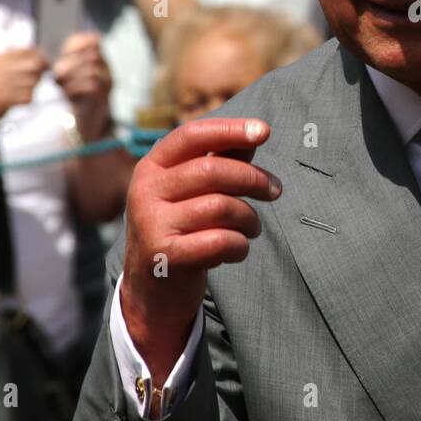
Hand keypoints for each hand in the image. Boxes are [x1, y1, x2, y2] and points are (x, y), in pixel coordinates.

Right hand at [0, 48, 49, 131]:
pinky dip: (27, 100)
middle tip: (35, 80)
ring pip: (33, 81)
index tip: (42, 64)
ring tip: (20, 93)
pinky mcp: (4, 100)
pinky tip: (17, 103)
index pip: (26, 50)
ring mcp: (1, 84)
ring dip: (32, 88)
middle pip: (34, 64)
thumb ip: (6, 63)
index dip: (38, 57)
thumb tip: (33, 55)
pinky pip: (28, 97)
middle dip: (39, 72)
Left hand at [52, 32, 111, 139]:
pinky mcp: (105, 96)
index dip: (79, 42)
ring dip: (72, 75)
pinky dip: (76, 88)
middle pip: (93, 55)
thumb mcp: (68, 76)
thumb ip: (64, 63)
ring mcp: (109, 83)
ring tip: (59, 83)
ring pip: (93, 70)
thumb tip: (46, 56)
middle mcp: (108, 69)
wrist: (86, 122)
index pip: (94, 41)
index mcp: (99, 60)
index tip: (64, 50)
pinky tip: (66, 93)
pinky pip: (93, 86)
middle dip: (72, 61)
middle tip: (57, 71)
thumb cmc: (75, 95)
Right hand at [121, 118, 277, 380]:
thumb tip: (256, 133)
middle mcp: (145, 190)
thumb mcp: (192, 191)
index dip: (229, 130)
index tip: (264, 131)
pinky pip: (220, 241)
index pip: (192, 135)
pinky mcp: (164, 255)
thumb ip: (221, 161)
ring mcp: (151, 223)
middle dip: (254, 179)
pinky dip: (240, 246)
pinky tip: (238, 250)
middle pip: (213, 170)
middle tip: (275, 191)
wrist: (152, 290)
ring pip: (221, 206)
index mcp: (152, 167)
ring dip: (250, 218)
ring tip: (253, 228)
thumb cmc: (183, 230)